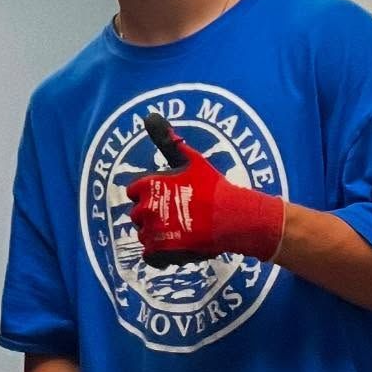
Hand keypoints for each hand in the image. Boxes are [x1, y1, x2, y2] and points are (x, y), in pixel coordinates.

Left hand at [126, 114, 283, 266]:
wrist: (236, 217)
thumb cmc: (214, 187)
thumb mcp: (190, 160)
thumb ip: (167, 141)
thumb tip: (149, 115)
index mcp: (149, 186)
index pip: (135, 192)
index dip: (151, 194)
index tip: (170, 196)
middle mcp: (146, 208)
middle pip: (138, 214)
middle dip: (154, 215)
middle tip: (180, 214)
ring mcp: (153, 232)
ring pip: (144, 234)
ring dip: (158, 234)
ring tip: (183, 229)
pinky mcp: (161, 252)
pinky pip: (149, 255)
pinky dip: (160, 254)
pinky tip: (177, 246)